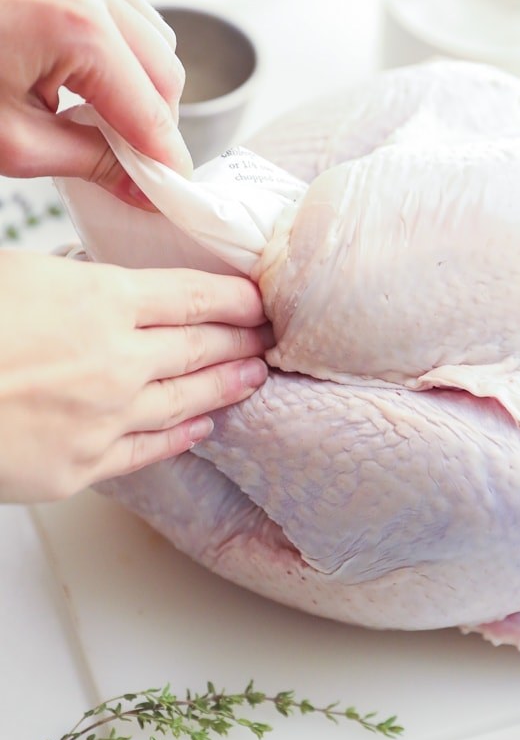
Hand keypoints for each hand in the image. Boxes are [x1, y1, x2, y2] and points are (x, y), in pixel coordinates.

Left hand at [0, 0, 190, 207]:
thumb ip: (91, 163)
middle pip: (165, 75)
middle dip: (152, 127)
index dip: (165, 162)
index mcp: (76, 28)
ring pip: (155, 46)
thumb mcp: (14, 143)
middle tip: (126, 170)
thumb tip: (142, 187)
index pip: (151, 112)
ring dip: (140, 93)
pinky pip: (127, 21)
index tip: (172, 197)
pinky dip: (123, 62)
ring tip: (97, 127)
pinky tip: (88, 90)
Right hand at [0, 252, 271, 502]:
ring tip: (256, 376)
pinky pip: (150, 450)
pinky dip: (183, 436)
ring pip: (187, 399)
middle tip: (273, 337)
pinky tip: (205, 427)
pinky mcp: (82, 466)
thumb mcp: (16, 273)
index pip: (193, 296)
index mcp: (101, 300)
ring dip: (227, 386)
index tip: (258, 299)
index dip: (234, 297)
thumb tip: (98, 284)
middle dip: (243, 339)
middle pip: (201, 347)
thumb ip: (70, 281)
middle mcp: (118, 360)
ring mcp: (105, 418)